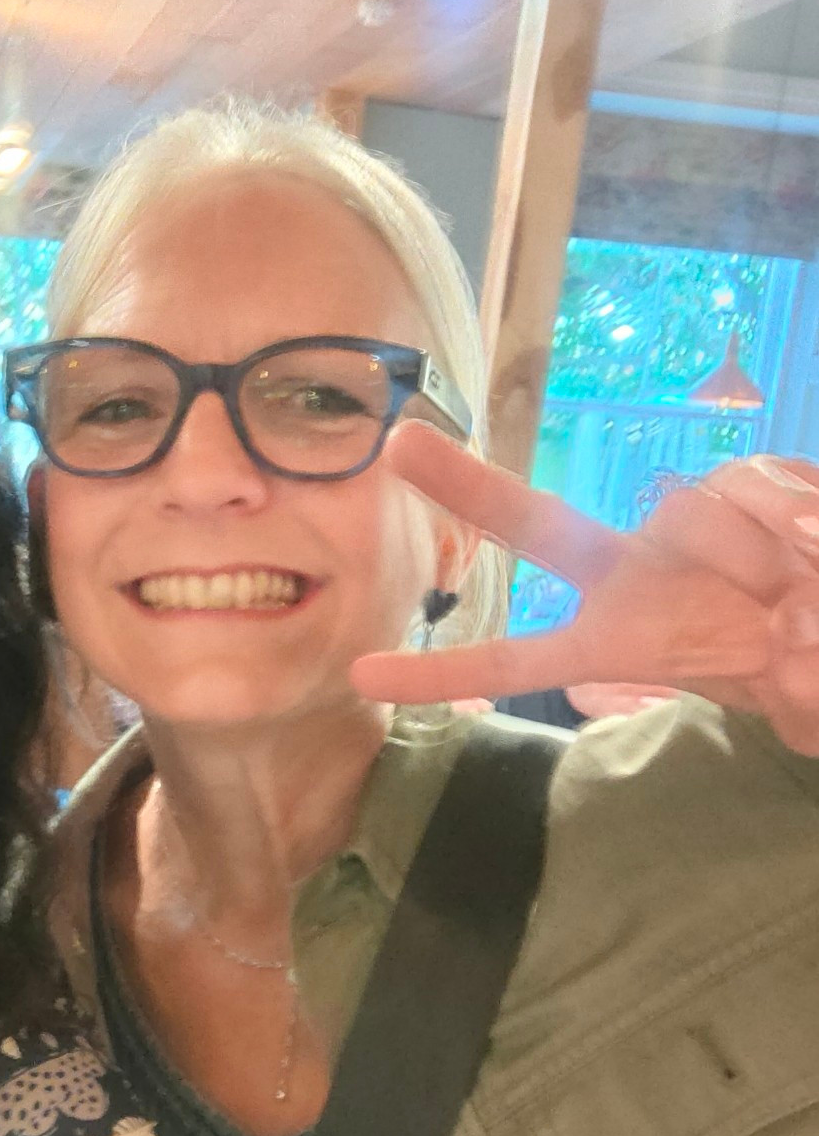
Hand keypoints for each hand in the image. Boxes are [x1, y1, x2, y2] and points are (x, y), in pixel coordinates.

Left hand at [352, 425, 818, 754]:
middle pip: (534, 523)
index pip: (517, 657)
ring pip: (685, 508)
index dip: (443, 672)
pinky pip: (749, 486)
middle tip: (397, 444)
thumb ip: (786, 674)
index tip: (361, 676)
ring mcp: (681, 521)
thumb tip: (785, 628)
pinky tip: (808, 549)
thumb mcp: (790, 691)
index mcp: (624, 635)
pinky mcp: (742, 476)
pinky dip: (787, 522)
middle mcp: (635, 569)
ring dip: (753, 556)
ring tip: (796, 593)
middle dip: (464, 485)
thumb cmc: (807, 664)